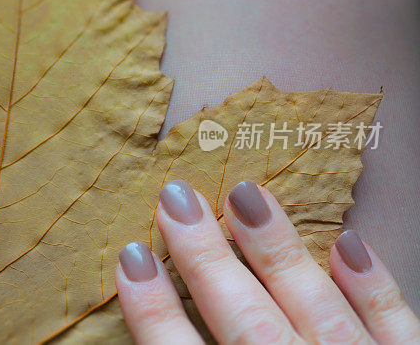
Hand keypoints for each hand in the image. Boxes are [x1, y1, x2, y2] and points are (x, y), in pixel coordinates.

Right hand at [116, 180, 419, 343]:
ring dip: (277, 253)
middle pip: (246, 323)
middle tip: (175, 199)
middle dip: (205, 259)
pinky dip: (374, 289)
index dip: (154, 312)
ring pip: (317, 311)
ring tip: (247, 194)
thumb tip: (158, 321)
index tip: (130, 260)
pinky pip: (397, 329)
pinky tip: (350, 244)